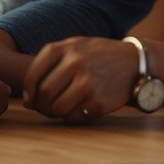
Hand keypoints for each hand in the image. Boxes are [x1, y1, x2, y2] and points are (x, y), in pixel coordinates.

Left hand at [22, 37, 137, 121]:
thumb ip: (49, 64)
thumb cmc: (99, 56)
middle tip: (46, 108)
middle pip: (44, 93)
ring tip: (61, 109)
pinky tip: (80, 108)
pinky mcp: (99, 102)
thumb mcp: (75, 46)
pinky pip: (74, 117)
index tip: (31, 99)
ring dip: (54, 113)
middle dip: (41, 105)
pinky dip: (72, 117)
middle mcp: (76, 63)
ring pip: (56, 108)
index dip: (28, 91)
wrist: (135, 63)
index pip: (33, 75)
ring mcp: (88, 84)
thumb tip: (28, 100)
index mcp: (66, 48)